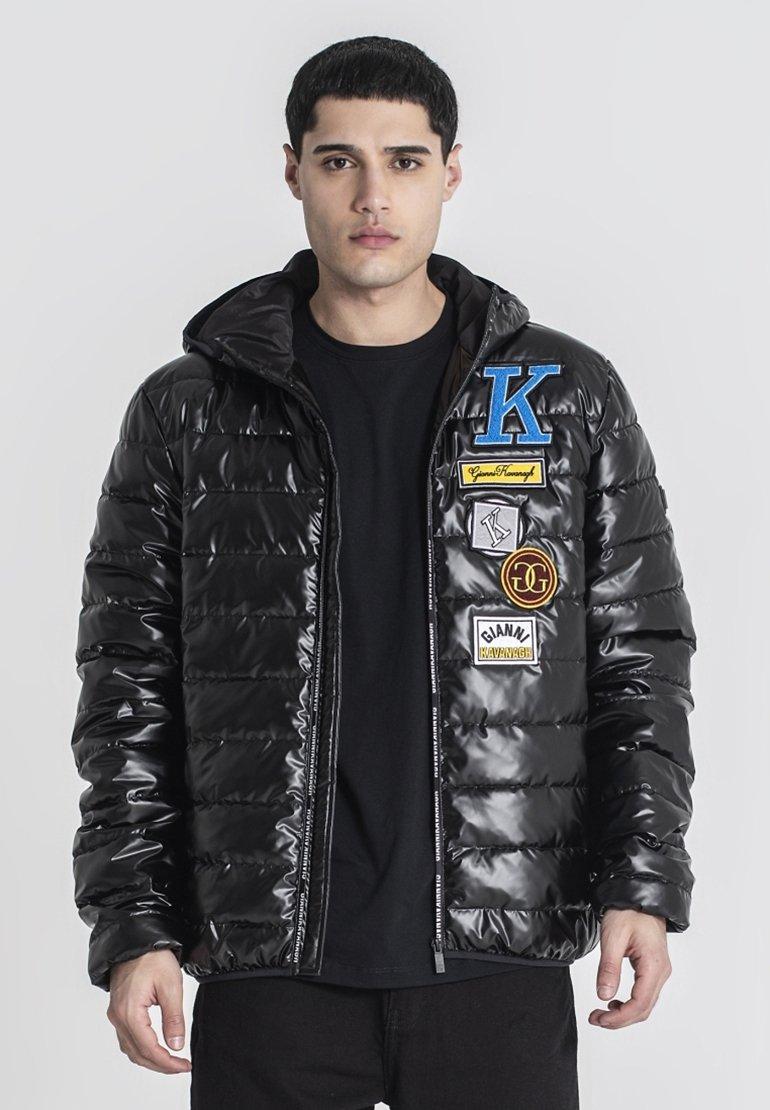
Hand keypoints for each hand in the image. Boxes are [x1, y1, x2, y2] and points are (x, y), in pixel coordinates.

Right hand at [107, 950, 191, 1072]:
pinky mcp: (118, 1009)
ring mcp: (115, 1014)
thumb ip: (173, 1018)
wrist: (137, 939)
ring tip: (171, 1060)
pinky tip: (155, 1047)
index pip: (148, 1049)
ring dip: (150, 1058)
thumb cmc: (153, 957)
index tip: (184, 1065)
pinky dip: (141, 1048)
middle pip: (137, 1053)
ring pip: (130, 1048)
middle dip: (160, 1064)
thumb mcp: (171, 985)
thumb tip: (176, 1045)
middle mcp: (118, 1017)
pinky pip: (127, 1038)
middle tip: (181, 1066)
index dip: (167, 1062)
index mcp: (130, 1012)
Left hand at [588, 908, 671, 1029]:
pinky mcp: (653, 967)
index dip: (620, 1018)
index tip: (599, 1019)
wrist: (639, 896)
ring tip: (601, 1014)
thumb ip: (609, 968)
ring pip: (645, 1004)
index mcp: (654, 966)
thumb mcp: (613, 938)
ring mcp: (659, 970)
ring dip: (624, 1013)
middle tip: (595, 1019)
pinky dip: (630, 1003)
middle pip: (644, 1009)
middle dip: (619, 1019)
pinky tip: (614, 1002)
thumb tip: (604, 996)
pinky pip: (644, 993)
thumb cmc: (628, 911)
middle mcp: (661, 971)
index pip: (640, 1004)